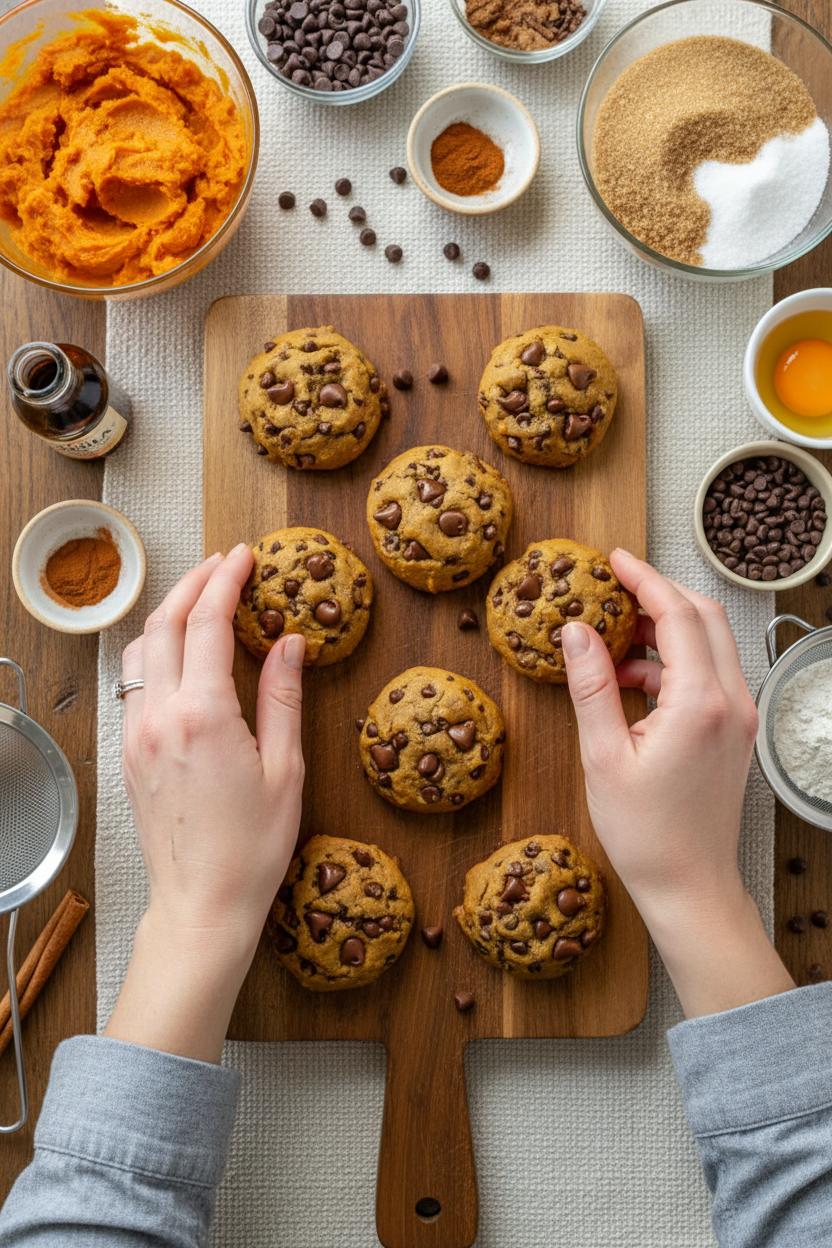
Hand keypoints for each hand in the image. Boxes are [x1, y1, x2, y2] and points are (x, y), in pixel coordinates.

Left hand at [105, 545, 305, 1060]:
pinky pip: (133, 685)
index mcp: (203, 715)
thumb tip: (290, 643)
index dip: (227, 581)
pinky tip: (178, 657)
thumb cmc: (252, 848)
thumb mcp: (285, 769)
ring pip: (140, 651)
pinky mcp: (127, 755)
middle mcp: (159, 717)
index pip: (208, 623)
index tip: (245, 558)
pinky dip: (154, 654)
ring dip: (167, 616)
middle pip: (164, 624)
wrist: (202, 904)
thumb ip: (283, 696)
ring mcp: (136, 736)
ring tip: (200, 603)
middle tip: (223, 566)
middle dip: (193, 584)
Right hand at [561, 549, 792, 1017]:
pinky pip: (708, 674)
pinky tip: (631, 681)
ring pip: (709, 643)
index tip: (612, 560)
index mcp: (701, 704)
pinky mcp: (734, 730)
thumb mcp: (603, 757)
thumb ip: (591, 686)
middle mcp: (732, 702)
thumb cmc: (646, 834)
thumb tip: (575, 631)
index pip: (678, 614)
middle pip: (704, 617)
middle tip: (612, 587)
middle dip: (658, 593)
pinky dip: (672, 662)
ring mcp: (739, 716)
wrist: (689, 886)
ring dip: (664, 629)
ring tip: (611, 641)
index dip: (644, 578)